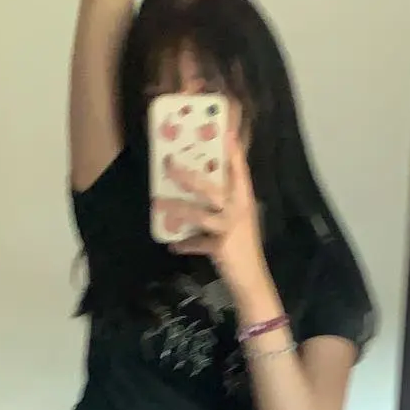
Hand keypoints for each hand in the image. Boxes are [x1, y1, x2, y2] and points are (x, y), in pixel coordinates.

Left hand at [159, 133, 268, 294]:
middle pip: (211, 187)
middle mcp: (238, 209)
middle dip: (188, 176)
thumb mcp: (239, 219)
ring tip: (157, 203)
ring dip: (177, 208)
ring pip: (199, 213)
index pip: (240, 171)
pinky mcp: (220, 247)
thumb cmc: (243, 246)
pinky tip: (173, 245)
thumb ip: (225, 203)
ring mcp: (229, 227)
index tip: (225, 130)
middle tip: (169, 165)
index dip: (233, 151)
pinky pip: (197, 243)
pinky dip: (185, 244)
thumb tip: (200, 185)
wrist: (252, 279)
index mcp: (244, 199)